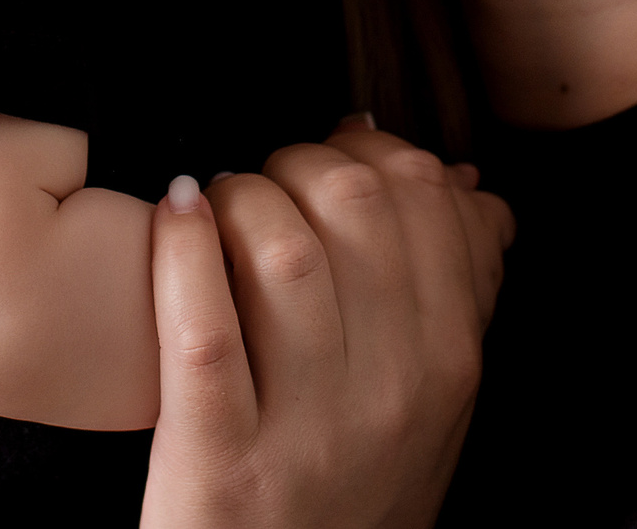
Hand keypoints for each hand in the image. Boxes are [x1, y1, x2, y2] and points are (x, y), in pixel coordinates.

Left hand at [141, 120, 516, 528]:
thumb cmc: (353, 488)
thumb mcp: (432, 404)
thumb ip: (456, 292)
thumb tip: (461, 180)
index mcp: (449, 365)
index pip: (429, 201)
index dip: (372, 147)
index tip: (334, 149)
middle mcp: (390, 392)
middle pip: (356, 206)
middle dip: (301, 161)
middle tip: (267, 181)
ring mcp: (305, 428)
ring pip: (282, 253)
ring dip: (240, 198)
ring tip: (216, 208)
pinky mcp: (218, 458)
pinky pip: (201, 327)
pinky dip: (181, 251)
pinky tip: (175, 215)